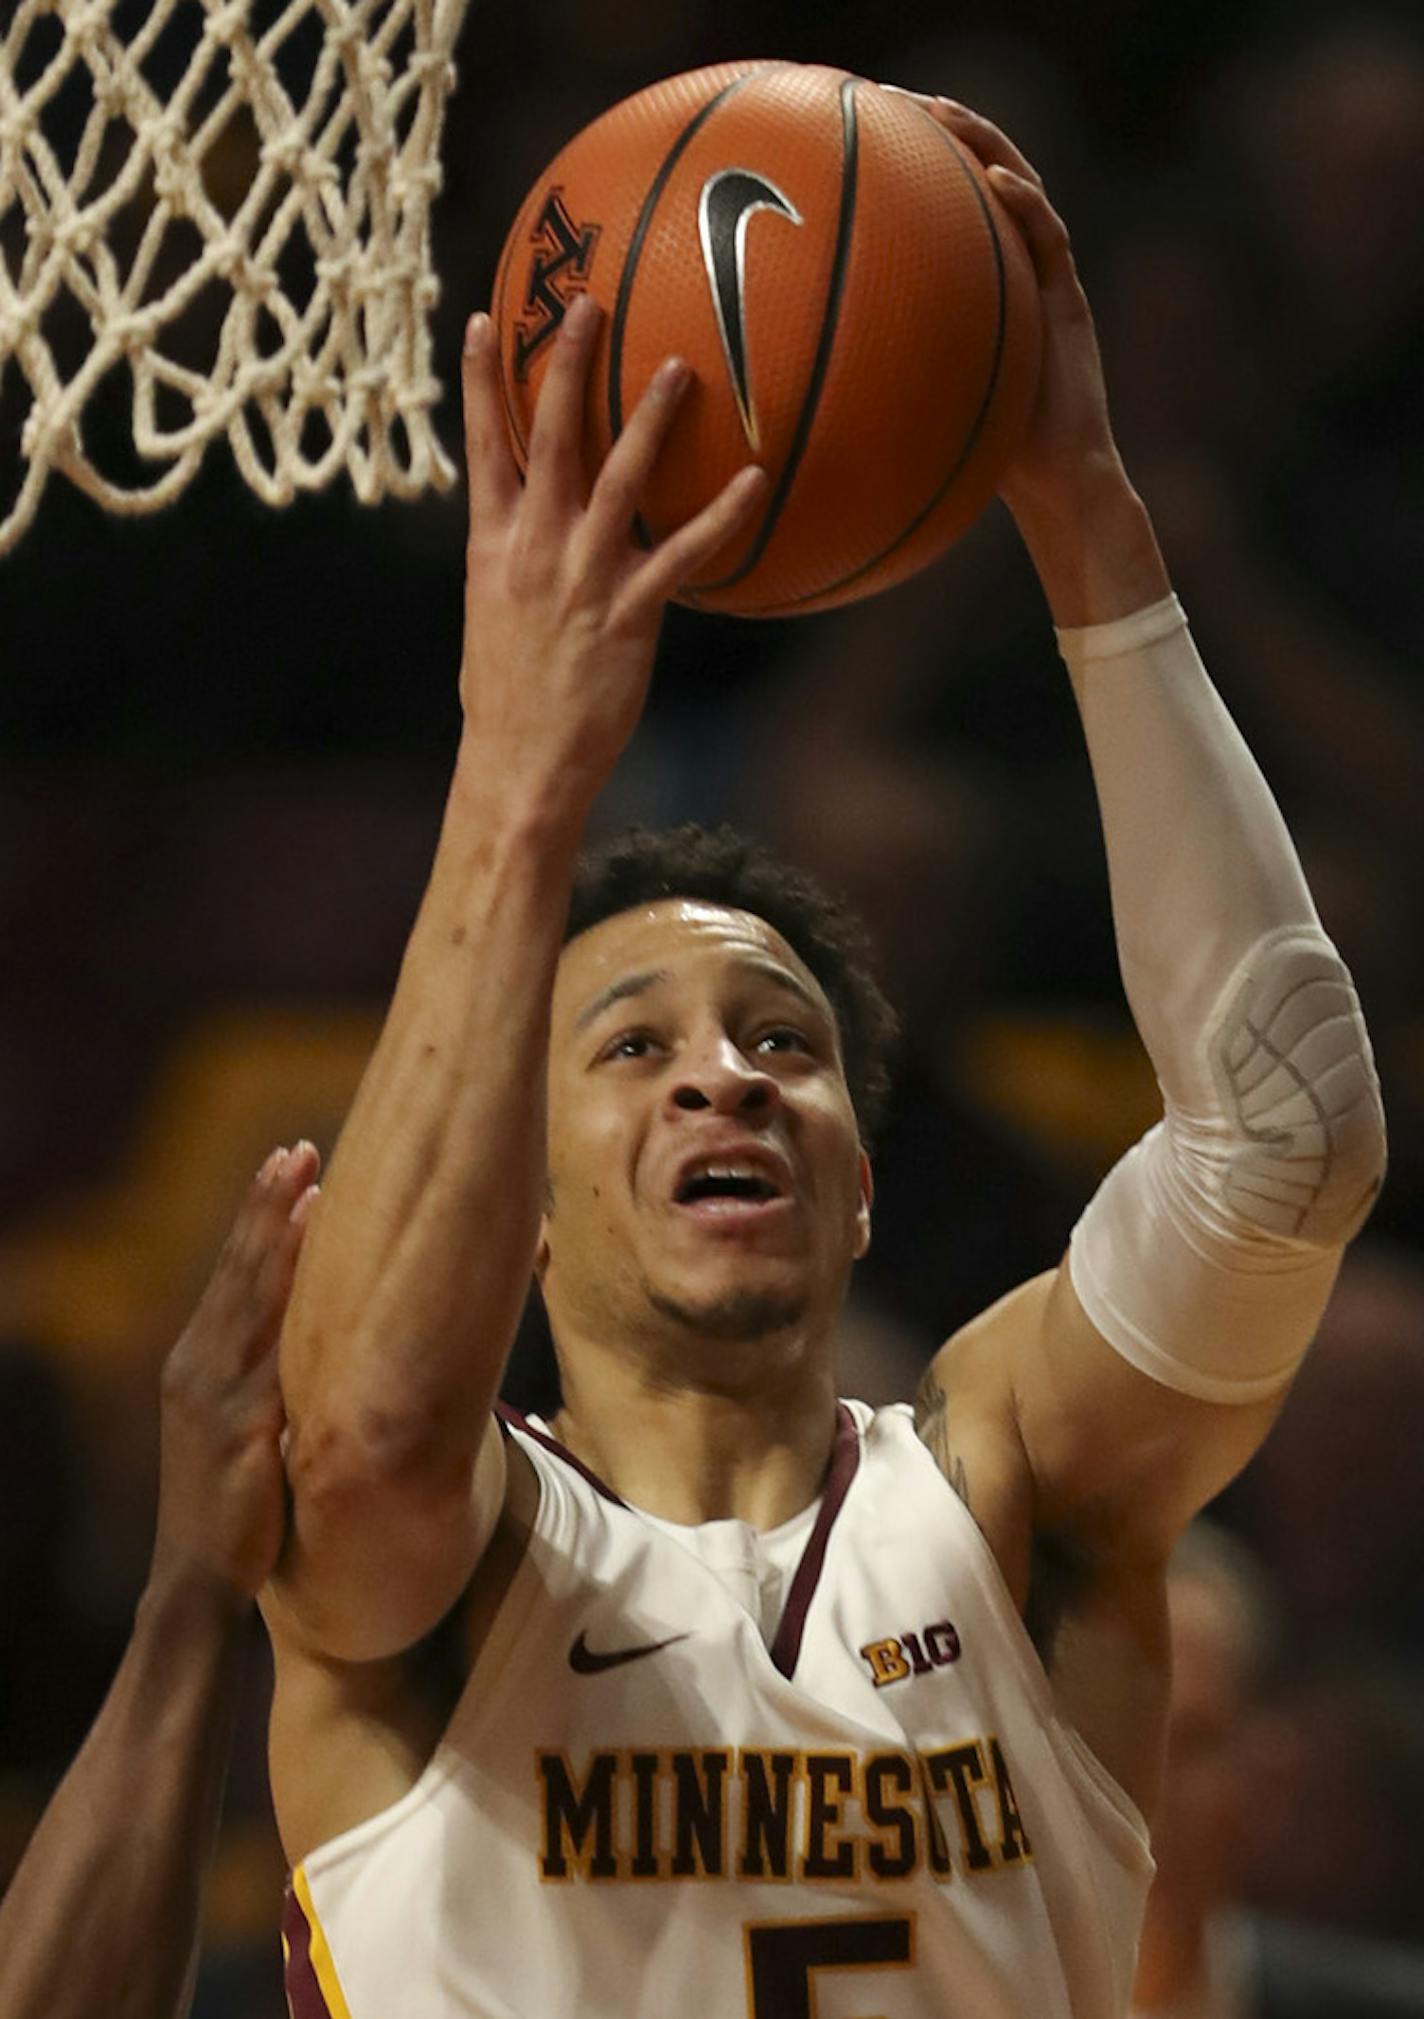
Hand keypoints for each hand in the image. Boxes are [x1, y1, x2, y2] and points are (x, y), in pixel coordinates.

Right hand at [150, 1143, 319, 1601]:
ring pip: (253, 1301)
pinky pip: (275, 1358)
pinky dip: (293, 1311)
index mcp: (198, 1361)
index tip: (287, 1160)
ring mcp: (217, 1396)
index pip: (234, 1271)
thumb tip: (319, 1336)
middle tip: (300, 1149)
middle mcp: (200, 1367)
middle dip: (268, 1205)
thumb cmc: (236, 1508)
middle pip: (241, 1269)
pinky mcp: (242, 1429)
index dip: (259, 1214)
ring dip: (281, 1241)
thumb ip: (271, 1379)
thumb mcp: (247, 1427)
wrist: (200, 1580)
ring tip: (310, 1185)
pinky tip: (319, 1280)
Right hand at [457, 298, 766, 819]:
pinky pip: (683, 553)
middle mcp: (533, 548)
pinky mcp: (629, 613)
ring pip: (618, 479)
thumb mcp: (492, 616)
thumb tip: (536, 533)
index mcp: (491, 545)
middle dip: (563, 365)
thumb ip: (514, 563)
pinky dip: (720, 515)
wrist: (520, 763)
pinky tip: (753, 481)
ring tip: (677, 366)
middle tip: (584, 303)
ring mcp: (581, 577)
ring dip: (648, 418)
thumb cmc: (508, 698)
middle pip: (548, 437)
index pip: (482, 446)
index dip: (478, 381)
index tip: (483, 319)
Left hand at [882, 89, 1167, 623]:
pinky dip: (1025, 202)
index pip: (938, 207)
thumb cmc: (979, 459)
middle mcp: (1008, 270)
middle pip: (975, 174)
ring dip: (981, 141)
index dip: (901, 164)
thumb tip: (783, 393)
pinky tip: (996, 180)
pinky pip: (1050, 236)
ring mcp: (1043, 278)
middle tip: (885, 94)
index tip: (849, 131)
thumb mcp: (910, 414)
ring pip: (1019, 185)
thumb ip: (872, 386)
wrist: (1053, 484)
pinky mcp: (1070, 300)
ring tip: (941, 111)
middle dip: (935, 128)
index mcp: (973, 287)